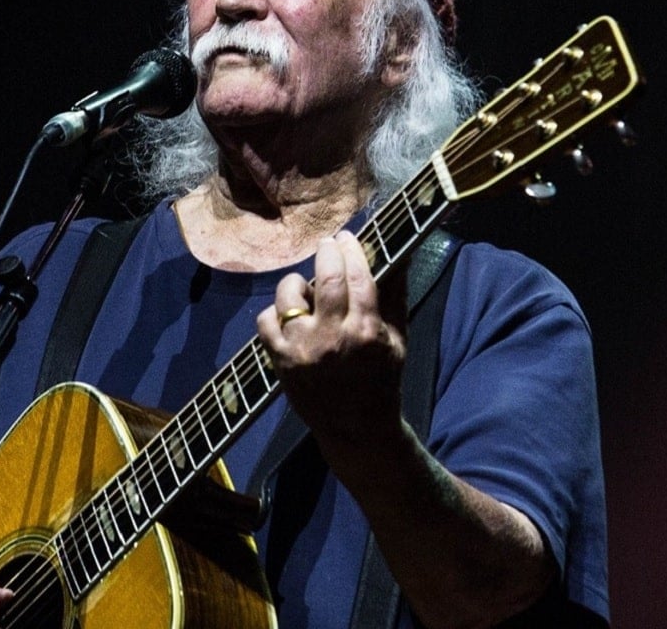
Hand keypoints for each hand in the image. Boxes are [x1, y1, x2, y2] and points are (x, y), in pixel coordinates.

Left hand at [256, 230, 407, 445]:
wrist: (356, 428)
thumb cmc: (381, 379)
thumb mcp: (397, 339)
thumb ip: (396, 295)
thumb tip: (400, 255)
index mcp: (367, 331)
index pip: (358, 276)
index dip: (351, 250)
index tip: (346, 238)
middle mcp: (333, 337)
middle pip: (326, 278)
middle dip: (326, 252)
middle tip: (327, 244)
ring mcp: (304, 349)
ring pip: (289, 294)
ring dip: (297, 283)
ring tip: (306, 289)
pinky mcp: (280, 360)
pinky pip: (266, 320)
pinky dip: (274, 313)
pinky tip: (289, 317)